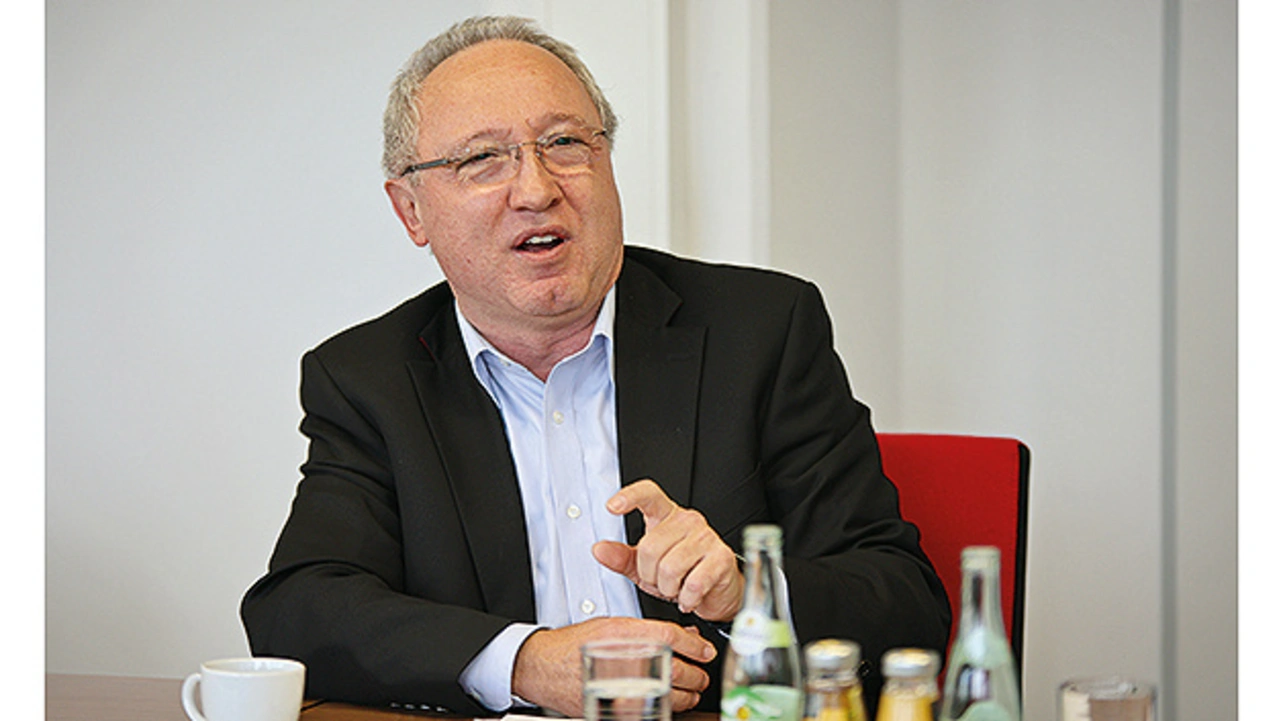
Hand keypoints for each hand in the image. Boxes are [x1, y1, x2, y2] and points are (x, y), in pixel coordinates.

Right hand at [511, 617, 715, 715]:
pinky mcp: (620, 709)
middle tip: (701, 673)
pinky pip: (654, 711)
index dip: (696, 646)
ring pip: (671, 696)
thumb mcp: (613, 625)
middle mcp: (627, 661)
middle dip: (697, 674)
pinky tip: (670, 701)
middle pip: (678, 670)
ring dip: (688, 694)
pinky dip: (668, 708)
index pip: (673, 638)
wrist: (545, 667)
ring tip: (690, 690)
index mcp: (626, 635)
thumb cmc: (573, 645)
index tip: (705, 651)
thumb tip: (681, 635)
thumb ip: (648, 629)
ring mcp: (624, 688)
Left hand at [592, 479, 743, 621]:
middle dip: (650, 575)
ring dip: (668, 589)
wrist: (717, 591)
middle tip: (661, 581)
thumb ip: (623, 558)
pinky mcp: (722, 558)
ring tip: (676, 588)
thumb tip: (600, 549)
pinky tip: (689, 596)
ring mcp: (707, 537)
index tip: (612, 506)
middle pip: (649, 547)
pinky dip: (686, 598)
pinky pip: (692, 583)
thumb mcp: (645, 567)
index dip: (630, 496)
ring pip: (669, 568)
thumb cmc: (683, 575)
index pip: (648, 494)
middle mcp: (688, 521)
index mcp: (666, 516)